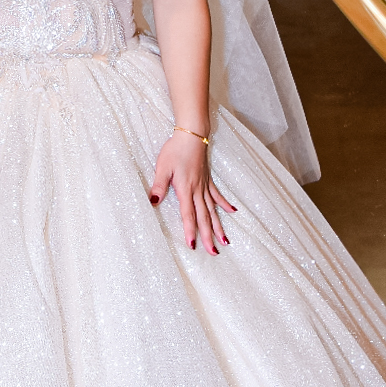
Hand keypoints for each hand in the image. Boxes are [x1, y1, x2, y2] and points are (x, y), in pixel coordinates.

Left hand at [149, 130, 234, 255]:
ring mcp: (204, 185)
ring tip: (225, 241)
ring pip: (212, 210)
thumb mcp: (162, 168)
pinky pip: (217, 195)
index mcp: (185, 189)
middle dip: (208, 236)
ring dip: (218, 226)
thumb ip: (159, 186)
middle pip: (204, 217)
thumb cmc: (174, 150)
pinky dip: (224, 205)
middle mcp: (197, 190)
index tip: (193, 245)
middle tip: (214, 252)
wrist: (191, 134)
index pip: (188, 215)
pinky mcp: (207, 179)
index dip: (190, 231)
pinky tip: (232, 212)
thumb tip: (153, 202)